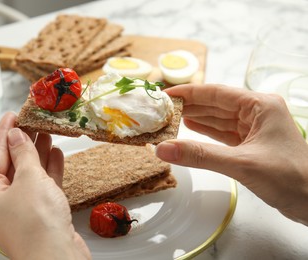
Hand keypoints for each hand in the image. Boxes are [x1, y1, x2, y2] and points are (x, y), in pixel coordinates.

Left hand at [0, 112, 90, 259]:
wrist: (58, 257)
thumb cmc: (37, 223)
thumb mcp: (28, 178)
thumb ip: (24, 153)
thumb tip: (16, 135)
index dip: (6, 132)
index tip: (13, 114)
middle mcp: (1, 200)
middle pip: (13, 163)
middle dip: (25, 141)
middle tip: (35, 120)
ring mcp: (22, 207)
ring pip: (30, 173)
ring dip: (39, 153)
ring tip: (48, 132)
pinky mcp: (41, 211)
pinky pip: (43, 184)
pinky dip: (50, 169)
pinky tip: (56, 154)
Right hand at [156, 84, 307, 225]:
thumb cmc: (290, 177)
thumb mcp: (241, 163)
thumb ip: (200, 155)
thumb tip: (163, 149)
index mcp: (260, 105)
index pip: (216, 92)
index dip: (189, 92)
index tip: (166, 94)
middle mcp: (257, 113)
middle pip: (215, 105)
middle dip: (189, 106)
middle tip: (162, 109)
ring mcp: (255, 130)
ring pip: (218, 120)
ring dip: (195, 119)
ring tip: (171, 118)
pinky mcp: (251, 146)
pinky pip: (223, 135)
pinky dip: (206, 133)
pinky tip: (190, 129)